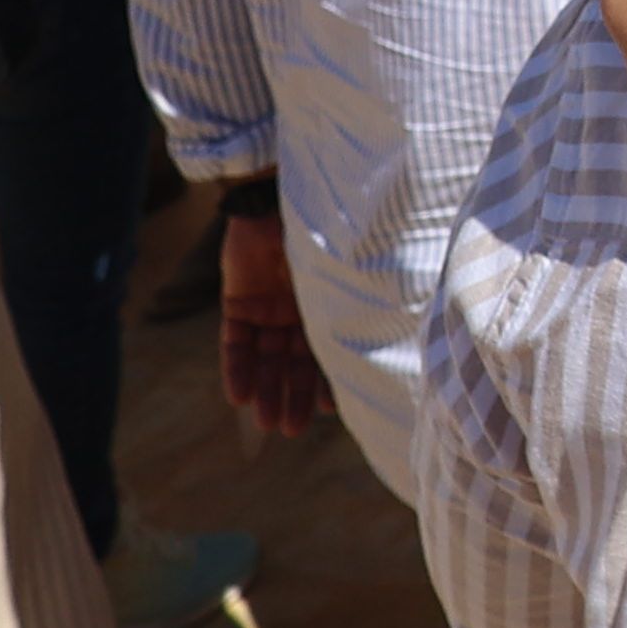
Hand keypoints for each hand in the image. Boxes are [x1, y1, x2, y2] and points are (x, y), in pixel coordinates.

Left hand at [213, 212, 334, 440]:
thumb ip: (351, 301)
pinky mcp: (237, 304)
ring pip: (264, 359)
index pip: (323, 352)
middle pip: (292, 362)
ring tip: (267, 422)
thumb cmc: (320, 231)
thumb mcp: (340, 271)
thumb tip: (391, 336)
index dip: (324, 382)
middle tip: (290, 429)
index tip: (330, 412)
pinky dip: (236, 369)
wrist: (274, 198)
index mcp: (326, 304)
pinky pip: (235, 343)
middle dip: (291, 396)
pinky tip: (238, 398)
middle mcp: (296, 311)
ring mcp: (266, 309)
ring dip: (265, 389)